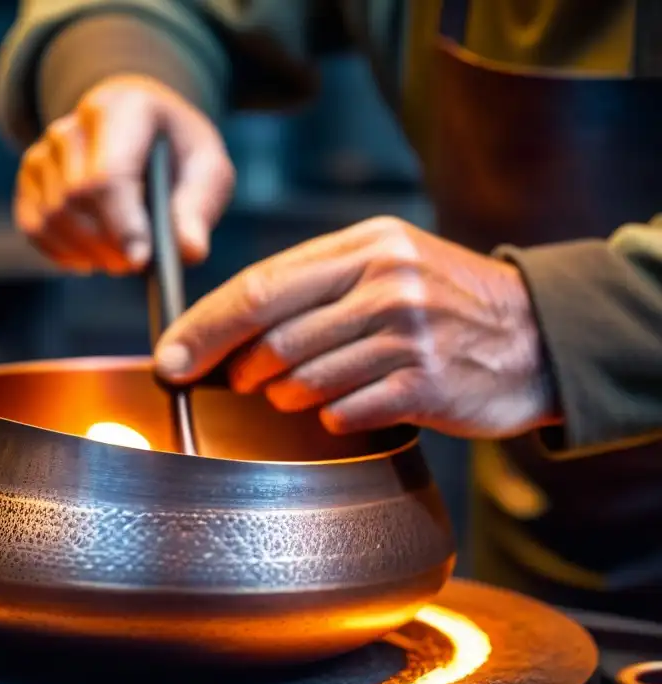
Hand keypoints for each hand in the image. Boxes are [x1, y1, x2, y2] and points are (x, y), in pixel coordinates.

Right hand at [14, 74, 233, 273]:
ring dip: (87, 251)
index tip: (140, 261)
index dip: (123, 222)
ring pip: (52, 217)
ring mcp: (46, 148)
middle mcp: (75, 124)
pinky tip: (91, 257)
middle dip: (107, 242)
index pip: (110, 174)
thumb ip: (199, 207)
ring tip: (121, 257)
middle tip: (137, 264)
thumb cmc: (179, 154)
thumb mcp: (207, 170)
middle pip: (76, 199)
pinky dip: (62, 252)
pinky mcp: (30, 175)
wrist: (144, 132)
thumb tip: (189, 251)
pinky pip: (34, 226)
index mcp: (123, 110)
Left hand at [154, 216, 558, 438]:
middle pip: (273, 336)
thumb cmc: (442, 303)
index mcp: (364, 245)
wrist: (535, 337)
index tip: (169, 358)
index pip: (259, 286)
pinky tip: (348, 407)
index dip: (204, 327)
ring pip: (302, 380)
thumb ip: (315, 283)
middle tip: (238, 381)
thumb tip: (228, 325)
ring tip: (300, 392)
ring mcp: (407, 333)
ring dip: (286, 397)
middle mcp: (385, 282)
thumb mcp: (386, 264)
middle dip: (239, 369)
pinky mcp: (425, 384)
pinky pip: (343, 412)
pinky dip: (332, 416)